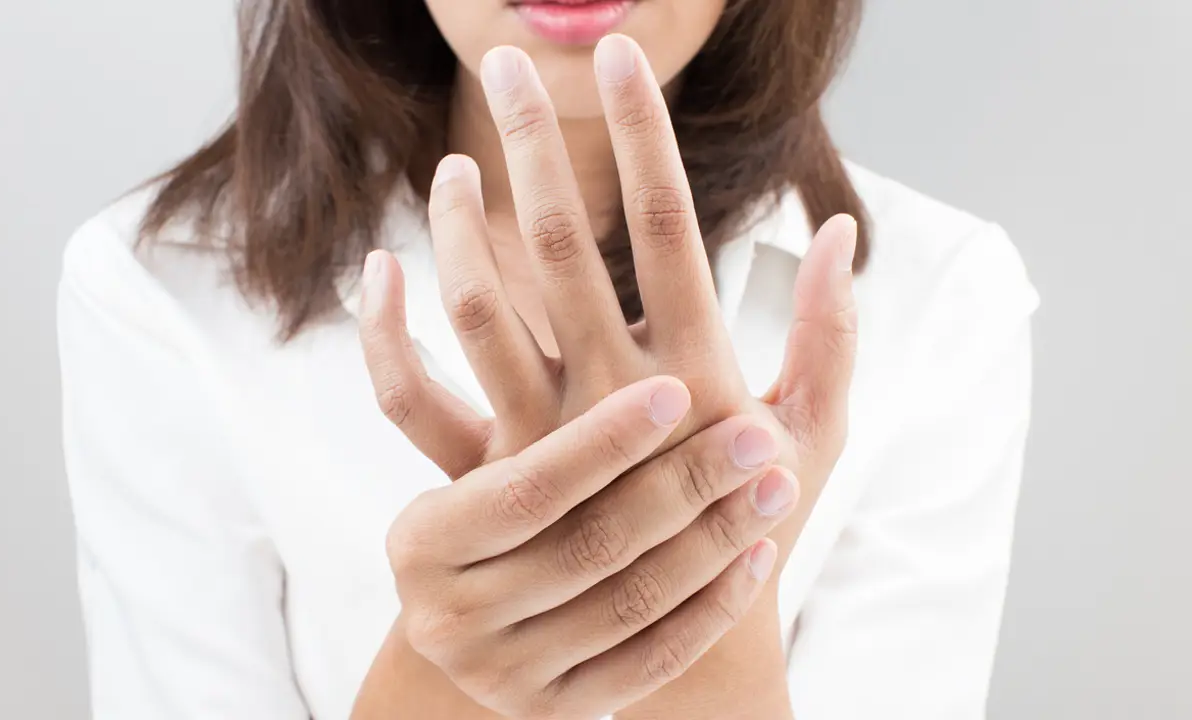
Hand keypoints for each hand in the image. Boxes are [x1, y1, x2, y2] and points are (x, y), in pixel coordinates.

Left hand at [361, 34, 856, 571]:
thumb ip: (832, 332)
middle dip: (535, 141)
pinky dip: (382, 335)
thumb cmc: (756, 519)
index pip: (664, 224)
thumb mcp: (816, 431)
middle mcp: (612, 396)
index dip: (640, 132)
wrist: (677, 636)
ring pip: (478, 307)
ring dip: (456, 223)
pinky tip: (378, 272)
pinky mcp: (488, 474)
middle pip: (560, 243)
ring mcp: (542, 437)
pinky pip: (410, 401)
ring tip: (452, 163)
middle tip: (510, 63)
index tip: (617, 55)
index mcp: (699, 369)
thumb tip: (842, 229)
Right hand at [372, 375, 796, 718]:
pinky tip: (758, 555)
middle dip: (680, 485)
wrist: (469, 634)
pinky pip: (653, 661)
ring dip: (712, 541)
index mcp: (427, 538)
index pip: (525, 489)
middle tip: (756, 434)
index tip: (678, 388)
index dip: (600, 440)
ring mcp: (505, 671)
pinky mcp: (557, 709)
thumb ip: (497, 348)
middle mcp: (455, 611)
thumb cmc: (486, 510)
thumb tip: (680, 261)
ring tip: (775, 482)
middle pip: (586, 545)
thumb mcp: (469, 446)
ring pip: (630, 603)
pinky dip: (711, 608)